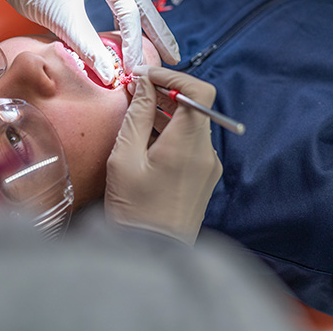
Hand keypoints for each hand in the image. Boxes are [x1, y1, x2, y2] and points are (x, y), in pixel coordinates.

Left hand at [0, 0, 180, 83]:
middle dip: (156, 31)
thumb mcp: (61, 15)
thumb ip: (88, 45)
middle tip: (175, 56)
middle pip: (139, 3)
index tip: (136, 70)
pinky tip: (125, 35)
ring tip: (157, 48)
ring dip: (140, 26)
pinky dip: (122, 21)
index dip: (134, 43)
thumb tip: (113, 75)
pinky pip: (111, 2)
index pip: (129, 11)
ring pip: (127, 2)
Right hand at [105, 66, 222, 244]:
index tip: (145, 76)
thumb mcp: (125, 157)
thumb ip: (136, 115)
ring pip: (192, 124)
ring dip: (167, 112)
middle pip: (195, 106)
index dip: (172, 76)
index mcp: (189, 143)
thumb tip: (143, 83)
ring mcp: (208, 167)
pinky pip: (191, 144)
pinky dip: (172, 132)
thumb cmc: (135, 210)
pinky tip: (146, 138)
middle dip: (165, 92)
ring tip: (135, 112)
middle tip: (134, 90)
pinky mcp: (204, 179)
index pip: (199, 91)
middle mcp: (206, 152)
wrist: (152, 256)